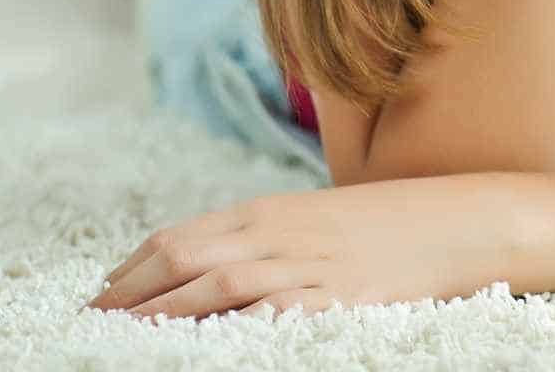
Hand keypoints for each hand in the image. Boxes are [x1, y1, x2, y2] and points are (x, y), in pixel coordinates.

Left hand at [82, 173, 531, 319]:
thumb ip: (266, 235)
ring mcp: (307, 265)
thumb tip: (211, 259)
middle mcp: (280, 233)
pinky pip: (271, 315)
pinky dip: (231, 329)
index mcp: (271, 210)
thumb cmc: (389, 224)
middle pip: (185, 259)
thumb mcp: (318, 218)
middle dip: (131, 294)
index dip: (133, 268)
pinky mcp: (336, 298)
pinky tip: (204, 344)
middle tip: (93, 324)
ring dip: (163, 314)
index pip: (180, 236)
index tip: (103, 295)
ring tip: (124, 338)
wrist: (461, 221)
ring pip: (216, 286)